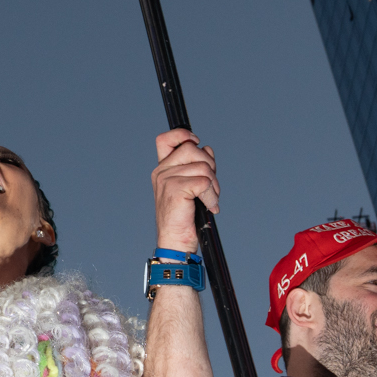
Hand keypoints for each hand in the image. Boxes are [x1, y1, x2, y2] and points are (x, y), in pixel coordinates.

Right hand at [153, 129, 216, 255]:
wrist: (176, 242)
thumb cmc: (183, 218)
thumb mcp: (190, 187)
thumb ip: (196, 166)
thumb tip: (207, 148)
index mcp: (162, 169)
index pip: (166, 139)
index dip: (182, 134)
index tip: (196, 141)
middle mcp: (162, 172)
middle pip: (192, 149)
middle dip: (210, 165)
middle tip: (211, 186)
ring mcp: (167, 180)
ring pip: (203, 166)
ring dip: (214, 185)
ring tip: (210, 200)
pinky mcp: (176, 190)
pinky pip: (205, 182)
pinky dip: (212, 196)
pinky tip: (210, 207)